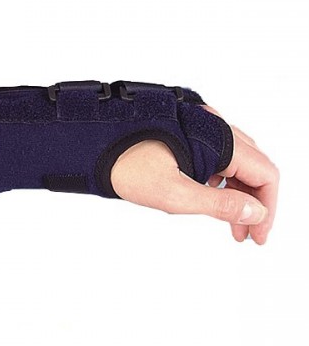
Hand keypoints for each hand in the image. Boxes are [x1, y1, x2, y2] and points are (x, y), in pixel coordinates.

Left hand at [110, 106, 278, 244]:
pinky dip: (221, 181)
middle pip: (254, 167)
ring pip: (236, 162)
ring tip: (230, 224)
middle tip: (246, 234)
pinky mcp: (187, 132)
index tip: (258, 235)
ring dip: (238, 193)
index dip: (267, 207)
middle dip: (254, 203)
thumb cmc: (126, 166)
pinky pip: (216, 156)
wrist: (93, 145)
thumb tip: (255, 213)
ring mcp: (201, 127)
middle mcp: (214, 126)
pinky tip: (212, 198)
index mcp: (217, 139)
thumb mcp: (174, 194)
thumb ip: (219, 205)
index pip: (265, 173)